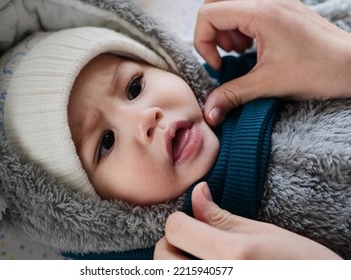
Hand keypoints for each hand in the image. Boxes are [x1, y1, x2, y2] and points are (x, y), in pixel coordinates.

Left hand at [154, 182, 341, 258]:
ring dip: (174, 263)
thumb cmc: (301, 264)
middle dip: (172, 243)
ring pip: (165, 275)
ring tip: (198, 258)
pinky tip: (205, 268)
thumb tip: (197, 193)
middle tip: (194, 240)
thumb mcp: (263, 233)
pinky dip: (185, 274)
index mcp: (232, 256)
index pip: (176, 230)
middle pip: (162, 257)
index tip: (193, 219)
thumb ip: (221, 217)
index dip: (181, 219)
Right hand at [195, 0, 350, 125]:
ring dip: (226, 28)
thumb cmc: (319, 70)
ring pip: (231, 4)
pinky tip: (251, 46)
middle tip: (224, 53)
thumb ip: (233, 94)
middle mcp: (267, 0)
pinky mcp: (281, 9)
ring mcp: (276, 1)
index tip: (218, 65)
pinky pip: (248, 9)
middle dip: (212, 31)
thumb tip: (209, 112)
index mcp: (261, 12)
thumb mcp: (269, 84)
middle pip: (216, 2)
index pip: (209, 13)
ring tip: (239, 51)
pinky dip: (240, 27)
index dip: (203, 41)